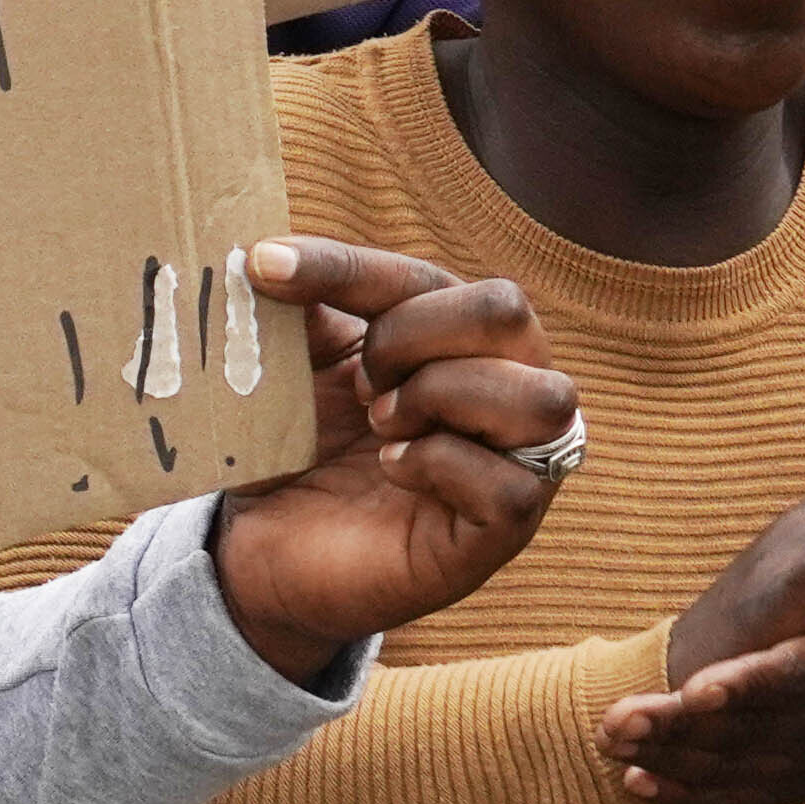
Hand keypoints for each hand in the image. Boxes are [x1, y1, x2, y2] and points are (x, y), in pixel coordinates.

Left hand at [202, 240, 577, 679]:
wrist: (265, 555)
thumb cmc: (297, 451)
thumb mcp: (295, 368)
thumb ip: (301, 306)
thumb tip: (269, 248)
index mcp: (454, 337)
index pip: (423, 275)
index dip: (343, 266)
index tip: (262, 266)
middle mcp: (503, 388)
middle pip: (507, 311)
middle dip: (413, 333)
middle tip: (358, 380)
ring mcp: (514, 461)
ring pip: (542, 398)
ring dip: (445, 395)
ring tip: (382, 422)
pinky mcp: (502, 531)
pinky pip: (513, 486)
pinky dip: (444, 465)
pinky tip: (394, 468)